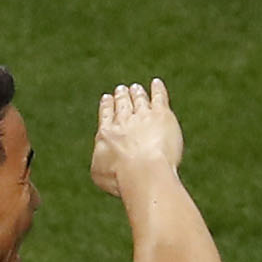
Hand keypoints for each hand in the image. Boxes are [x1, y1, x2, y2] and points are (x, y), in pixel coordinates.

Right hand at [91, 78, 183, 196]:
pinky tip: (156, 84)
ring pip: (139, 99)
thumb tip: (102, 162)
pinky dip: (157, 90)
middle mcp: (124, 121)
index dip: (107, 105)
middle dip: (121, 96)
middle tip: (121, 89)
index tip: (107, 98)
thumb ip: (100, 163)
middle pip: (122, 104)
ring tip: (136, 88)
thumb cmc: (121, 178)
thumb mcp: (100, 174)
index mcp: (107, 133)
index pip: (106, 115)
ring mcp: (143, 116)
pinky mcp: (161, 115)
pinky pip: (159, 97)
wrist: (143, 171)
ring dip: (137, 93)